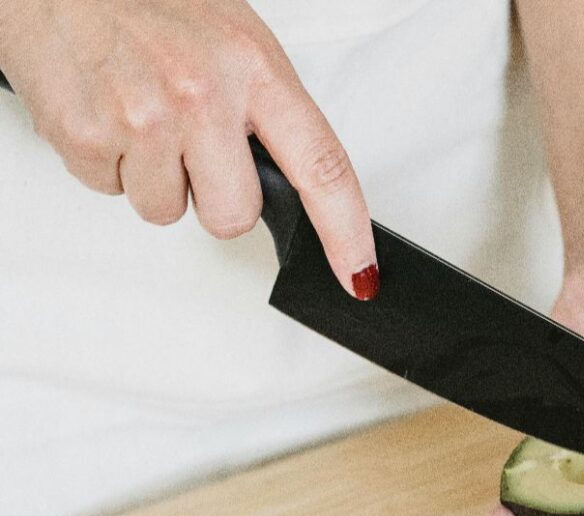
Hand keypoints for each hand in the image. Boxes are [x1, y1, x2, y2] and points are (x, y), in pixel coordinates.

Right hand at [0, 0, 377, 295]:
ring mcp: (143, 118)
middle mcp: (202, 92)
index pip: (322, 168)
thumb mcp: (227, 35)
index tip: (359, 276)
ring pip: (167, 212)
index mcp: (253, 64)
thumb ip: (262, 108)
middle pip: (234, 217)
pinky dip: (105, 162)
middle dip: (212, 196)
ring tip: (134, 110)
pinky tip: (101, 109)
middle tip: (185, 140)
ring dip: (152, 177)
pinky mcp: (86, 136)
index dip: (346, 233)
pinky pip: (111, 193)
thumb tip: (287, 178)